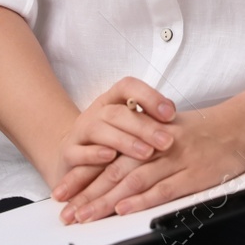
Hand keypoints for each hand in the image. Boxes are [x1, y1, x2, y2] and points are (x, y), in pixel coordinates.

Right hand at [47, 77, 176, 197]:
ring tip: (146, 153)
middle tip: (167, 141)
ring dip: (125, 141)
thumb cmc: (112, 141)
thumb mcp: (130, 128)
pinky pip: (79, 151)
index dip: (149, 96)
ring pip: (100, 130)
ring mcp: (80, 132)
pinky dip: (94, 154)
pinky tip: (110, 157)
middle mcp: (96, 112)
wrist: (73, 158)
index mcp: (112, 100)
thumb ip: (150, 121)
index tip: (171, 114)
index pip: (128, 86)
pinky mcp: (68, 154)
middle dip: (145, 127)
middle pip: (118, 112)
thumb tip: (176, 117)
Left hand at [53, 102, 244, 224]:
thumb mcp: (168, 127)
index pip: (107, 156)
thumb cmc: (205, 130)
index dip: (83, 174)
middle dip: (86, 192)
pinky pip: (163, 188)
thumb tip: (115, 160)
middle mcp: (156, 146)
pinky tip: (123, 210)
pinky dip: (142, 200)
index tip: (64, 191)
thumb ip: (142, 141)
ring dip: (106, 201)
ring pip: (133, 181)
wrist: (240, 125)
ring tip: (84, 216)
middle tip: (66, 210)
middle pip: (114, 170)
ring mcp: (174, 160)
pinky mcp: (193, 175)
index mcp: (147, 134)